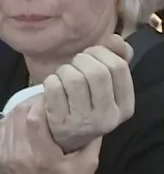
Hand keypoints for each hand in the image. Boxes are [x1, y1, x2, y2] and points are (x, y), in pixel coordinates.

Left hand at [0, 98, 99, 173]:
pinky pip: (1, 130)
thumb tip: (92, 113)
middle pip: (18, 115)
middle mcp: (19, 155)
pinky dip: (11, 120)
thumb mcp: (87, 165)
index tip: (53, 97)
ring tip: (35, 107)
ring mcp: (5, 157)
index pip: (33, 118)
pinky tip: (22, 119)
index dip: (41, 102)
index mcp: (42, 157)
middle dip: (31, 103)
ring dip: (20, 110)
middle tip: (45, 99)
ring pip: (7, 120)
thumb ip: (91, 139)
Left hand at [43, 34, 134, 151]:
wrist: (64, 134)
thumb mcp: (106, 85)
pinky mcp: (59, 123)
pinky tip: (52, 86)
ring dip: (64, 70)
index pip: (118, 66)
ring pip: (74, 78)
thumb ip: (116, 59)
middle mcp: (108, 118)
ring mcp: (83, 123)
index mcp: (125, 107)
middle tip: (74, 64)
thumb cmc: (85, 101)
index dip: (101, 52)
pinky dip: (50, 80)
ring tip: (63, 76)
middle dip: (81, 60)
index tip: (90, 55)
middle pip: (96, 72)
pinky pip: (53, 87)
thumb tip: (114, 39)